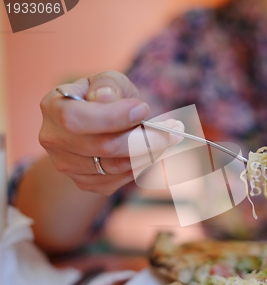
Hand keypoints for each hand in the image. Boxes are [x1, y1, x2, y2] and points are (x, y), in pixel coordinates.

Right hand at [39, 71, 183, 194]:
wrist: (102, 125)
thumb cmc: (107, 97)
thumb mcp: (110, 81)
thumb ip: (109, 85)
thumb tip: (106, 98)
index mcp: (53, 106)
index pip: (76, 119)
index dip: (112, 117)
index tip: (143, 109)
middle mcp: (53, 139)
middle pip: (102, 147)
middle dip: (145, 138)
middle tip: (175, 129)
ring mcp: (67, 165)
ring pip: (116, 166)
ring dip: (150, 152)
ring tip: (170, 137)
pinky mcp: (85, 183)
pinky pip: (119, 180)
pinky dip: (142, 165)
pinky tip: (153, 151)